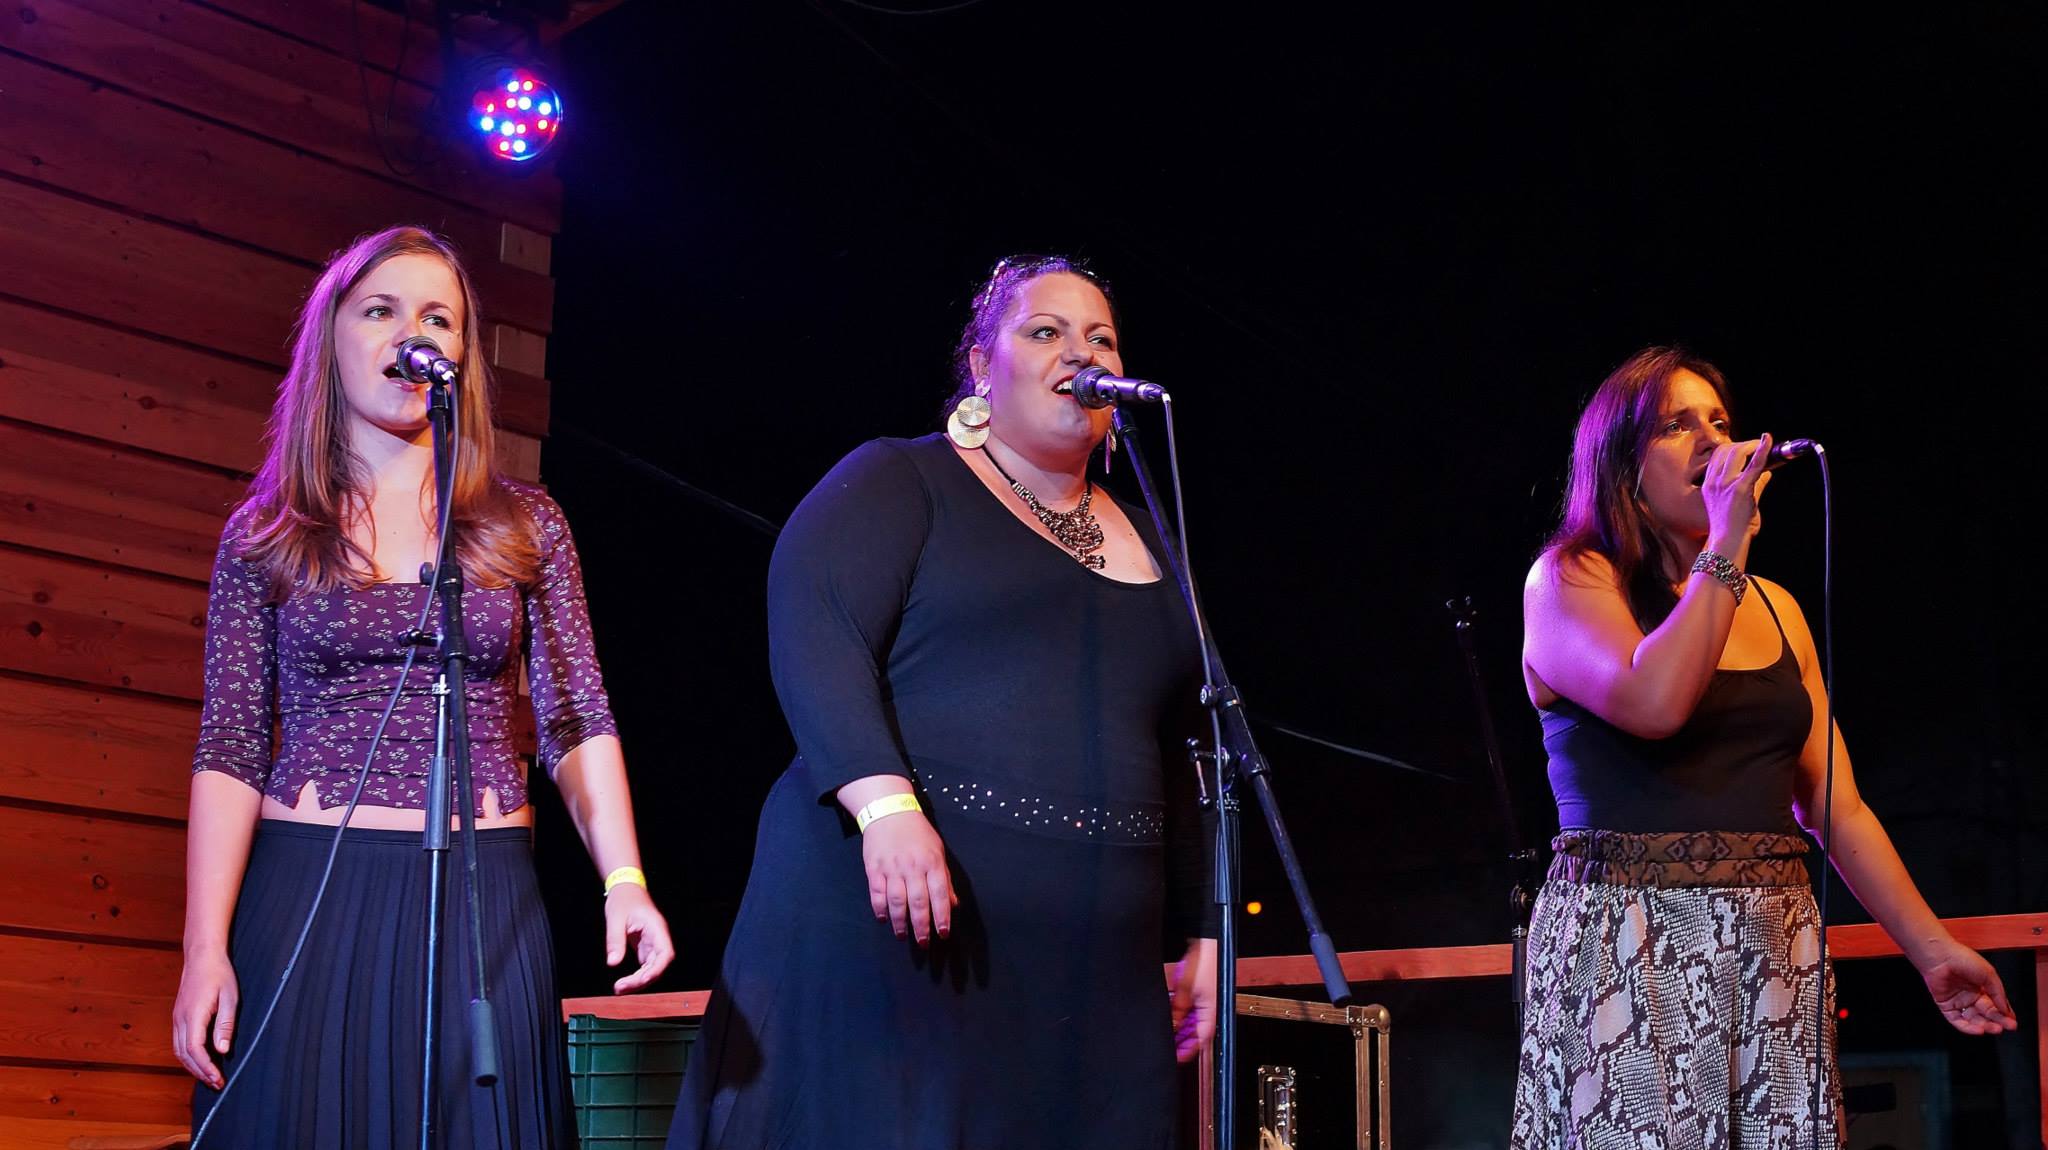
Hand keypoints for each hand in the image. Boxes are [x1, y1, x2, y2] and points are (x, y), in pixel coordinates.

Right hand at [172, 949, 237, 1087]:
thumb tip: (222, 1050)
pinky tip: (200, 1060)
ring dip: (192, 1066)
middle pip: (185, 1055)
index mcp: (193, 1015)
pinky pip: (178, 1042)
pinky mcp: (178, 1017)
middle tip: (217, 1084)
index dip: (206, 1068)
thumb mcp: (230, 997)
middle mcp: (180, 1019)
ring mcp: (176, 1018)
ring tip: (209, 1077)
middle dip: (200, 1072)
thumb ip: (225, 1024)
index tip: (218, 1079)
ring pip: (178, 1051)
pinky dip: (188, 1056)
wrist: (202, 956)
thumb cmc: (219, 974)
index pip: (195, 1050)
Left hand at [604, 884, 675, 993]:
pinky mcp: (645, 946)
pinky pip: (645, 966)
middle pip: (658, 965)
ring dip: (639, 980)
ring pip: (652, 968)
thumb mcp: (615, 918)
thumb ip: (615, 941)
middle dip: (642, 980)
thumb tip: (613, 963)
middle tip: (621, 988)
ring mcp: (652, 943)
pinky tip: (625, 982)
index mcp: (656, 928)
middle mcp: (658, 937)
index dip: (656, 970)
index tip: (641, 980)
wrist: (625, 888)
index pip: (665, 954)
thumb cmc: (624, 899)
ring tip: (620, 988)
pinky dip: (637, 975)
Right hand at [862, 812, 954, 945]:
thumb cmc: (918, 833)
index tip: (943, 933)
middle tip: (923, 944)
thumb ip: (944, 879)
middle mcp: (912, 867)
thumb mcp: (937, 851)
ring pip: (897, 901)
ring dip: (900, 922)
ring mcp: (891, 868)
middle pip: (918, 902)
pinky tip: (884, 919)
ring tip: (903, 936)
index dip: (942, 916)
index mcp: (931, 862)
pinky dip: (880, 909)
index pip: (939, 894)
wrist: (889, 812)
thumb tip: (952, 904)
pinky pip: (877, 893)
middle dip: (921, 926)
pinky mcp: (874, 868)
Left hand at [1170, 937, 1217, 1062]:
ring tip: (1168, 1032)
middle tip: (1168, 1045)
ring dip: (1181, 1028)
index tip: (1176, 1056)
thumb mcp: (1185, 987)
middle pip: (1196, 1033)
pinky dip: (1182, 1015)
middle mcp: (1211, 1009)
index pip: (1201, 1039)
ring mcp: (1207, 1002)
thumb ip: (1178, 1007)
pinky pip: (1192, 1011)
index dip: (1188, 1050)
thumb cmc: (1205, 961)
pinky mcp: (1203, 995)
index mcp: (1212, 1011)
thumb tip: (1173, 1024)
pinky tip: (1173, 1016)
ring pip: (1193, 1023)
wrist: (1209, 943)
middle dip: (1182, 1040)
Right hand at [1702, 433, 1773, 548]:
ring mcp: (1725, 484)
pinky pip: (1754, 464)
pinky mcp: (1740, 489)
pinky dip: (1763, 450)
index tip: (1746, 449)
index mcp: (1709, 485)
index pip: (1718, 455)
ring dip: (1753, 445)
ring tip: (1764, 446)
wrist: (1728, 542)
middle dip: (1745, 444)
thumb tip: (1767, 473)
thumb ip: (1753, 485)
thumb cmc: (1732, 527)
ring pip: (1738, 452)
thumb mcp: (1736, 503)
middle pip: (1727, 449)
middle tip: (1758, 446)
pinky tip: (1768, 440)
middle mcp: (1714, 482)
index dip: (1733, 447)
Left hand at [1915, 939, 2016, 1035]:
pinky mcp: (1946, 1005)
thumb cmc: (1962, 959)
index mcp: (1982, 987)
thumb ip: (1998, 993)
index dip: (2004, 1014)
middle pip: (1986, 1014)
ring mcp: (1958, 1001)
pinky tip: (1979, 1030)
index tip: (2012, 1022)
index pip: (1995, 1005)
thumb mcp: (1989, 975)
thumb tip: (2006, 1010)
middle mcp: (1970, 995)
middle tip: (2006, 1027)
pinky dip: (1968, 1027)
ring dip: (1984, 1026)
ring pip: (1973, 1019)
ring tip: (1994, 1029)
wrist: (1940, 956)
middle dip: (1997, 1021)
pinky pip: (1957, 1020)